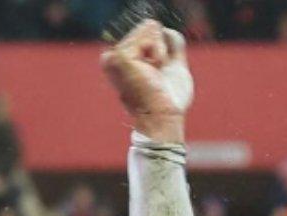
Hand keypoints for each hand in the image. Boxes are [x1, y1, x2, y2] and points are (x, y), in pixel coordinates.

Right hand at [100, 19, 191, 142]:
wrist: (164, 117)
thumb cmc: (170, 100)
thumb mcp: (174, 67)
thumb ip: (172, 47)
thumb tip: (166, 31)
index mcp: (122, 61)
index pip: (149, 32)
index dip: (163, 51)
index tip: (158, 76)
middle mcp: (112, 58)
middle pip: (148, 27)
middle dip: (161, 49)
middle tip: (156, 76)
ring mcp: (113, 57)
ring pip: (149, 28)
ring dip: (160, 53)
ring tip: (153, 75)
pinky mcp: (120, 57)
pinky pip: (149, 36)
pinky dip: (159, 54)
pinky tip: (152, 72)